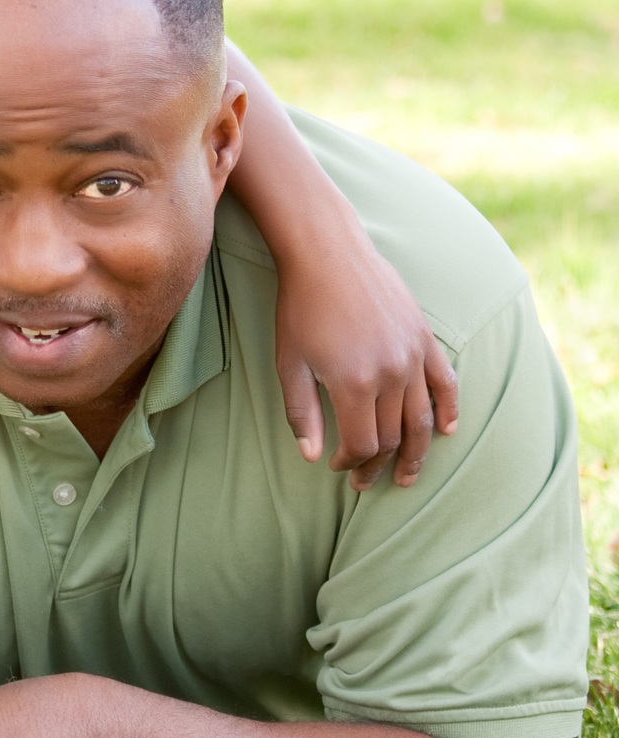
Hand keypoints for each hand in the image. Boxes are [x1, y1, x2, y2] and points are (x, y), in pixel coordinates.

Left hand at [273, 232, 456, 490]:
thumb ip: (301, 413)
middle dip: (377, 464)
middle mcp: (391, 373)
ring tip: (406, 476)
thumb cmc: (299, 309)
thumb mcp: (289, 363)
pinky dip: (449, 409)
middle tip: (365, 482)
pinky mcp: (425, 338)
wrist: (328, 256)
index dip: (349, 463)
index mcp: (354, 383)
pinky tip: (446, 431)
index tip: (335, 467)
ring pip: (422, 418)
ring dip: (415, 452)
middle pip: (392, 436)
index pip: (362, 444)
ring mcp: (413, 355)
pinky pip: (445, 382)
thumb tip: (311, 458)